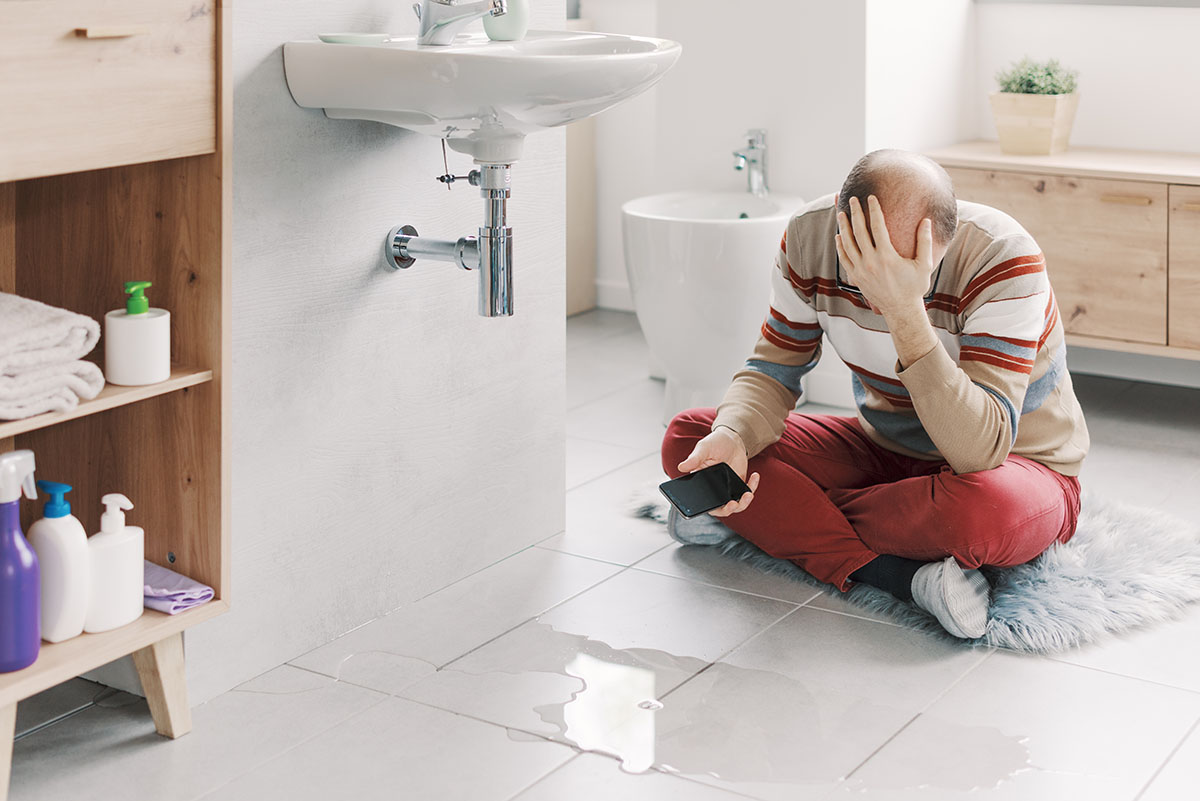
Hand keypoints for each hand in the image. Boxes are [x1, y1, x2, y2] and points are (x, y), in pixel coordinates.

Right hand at [676, 426, 760, 517]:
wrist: (732, 439)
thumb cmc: (715, 443)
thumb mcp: (704, 448)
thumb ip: (695, 458)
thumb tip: (681, 467)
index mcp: (701, 483)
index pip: (701, 501)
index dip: (705, 508)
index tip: (713, 506)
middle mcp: (714, 490)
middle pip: (719, 509)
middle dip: (727, 510)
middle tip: (732, 504)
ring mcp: (727, 489)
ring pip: (735, 505)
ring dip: (743, 504)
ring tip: (748, 494)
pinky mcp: (739, 486)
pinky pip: (747, 493)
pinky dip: (753, 487)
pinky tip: (755, 476)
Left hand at [835, 195, 933, 317]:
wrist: (900, 310)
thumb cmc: (914, 287)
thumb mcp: (924, 264)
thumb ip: (925, 241)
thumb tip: (926, 221)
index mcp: (887, 256)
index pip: (877, 226)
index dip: (873, 210)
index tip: (871, 198)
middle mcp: (870, 262)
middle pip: (859, 232)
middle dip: (855, 213)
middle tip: (852, 199)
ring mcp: (860, 270)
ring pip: (848, 244)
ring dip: (843, 227)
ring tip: (841, 213)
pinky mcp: (856, 277)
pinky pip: (844, 258)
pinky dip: (840, 246)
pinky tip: (839, 236)